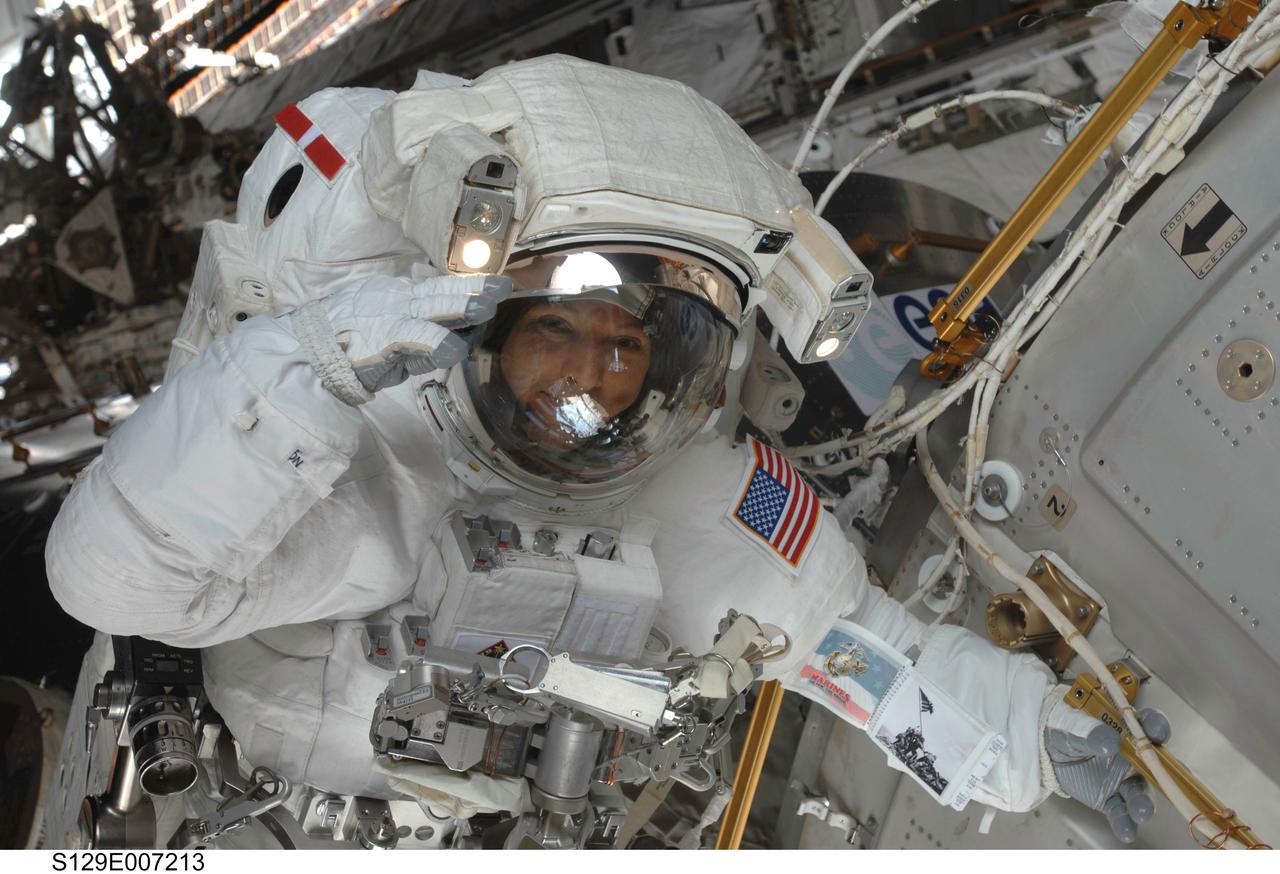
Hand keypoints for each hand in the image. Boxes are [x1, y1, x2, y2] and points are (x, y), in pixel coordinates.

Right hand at [295, 273, 511, 401]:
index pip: (439, 287)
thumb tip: (451, 336)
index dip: (469, 285)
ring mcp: (389, 319)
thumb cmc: (341, 337)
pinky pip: (411, 341)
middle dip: (474, 290)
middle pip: (442, 293)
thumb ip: (415, 327)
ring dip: (460, 309)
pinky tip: (453, 350)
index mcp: (398, 296)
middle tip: (503, 288)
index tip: (497, 284)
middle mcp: (397, 302)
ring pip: (431, 311)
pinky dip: (433, 344)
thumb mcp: (382, 323)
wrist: (303, 350)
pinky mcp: (379, 341)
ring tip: (486, 308)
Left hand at [1043, 694, 1170, 843]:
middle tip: (1166, 780)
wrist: (1043, 748)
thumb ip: (1090, 731)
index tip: (1155, 732)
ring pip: (1140, 792)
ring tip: (1141, 812)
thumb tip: (1110, 742)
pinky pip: (1120, 812)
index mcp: (1126, 728)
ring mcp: (1123, 779)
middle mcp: (1132, 756)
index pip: (1149, 725)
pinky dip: (1124, 823)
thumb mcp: (1070, 724)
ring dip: (1143, 803)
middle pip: (1155, 765)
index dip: (1156, 727)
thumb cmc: (1061, 728)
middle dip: (1163, 774)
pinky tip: (1126, 832)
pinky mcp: (1110, 799)